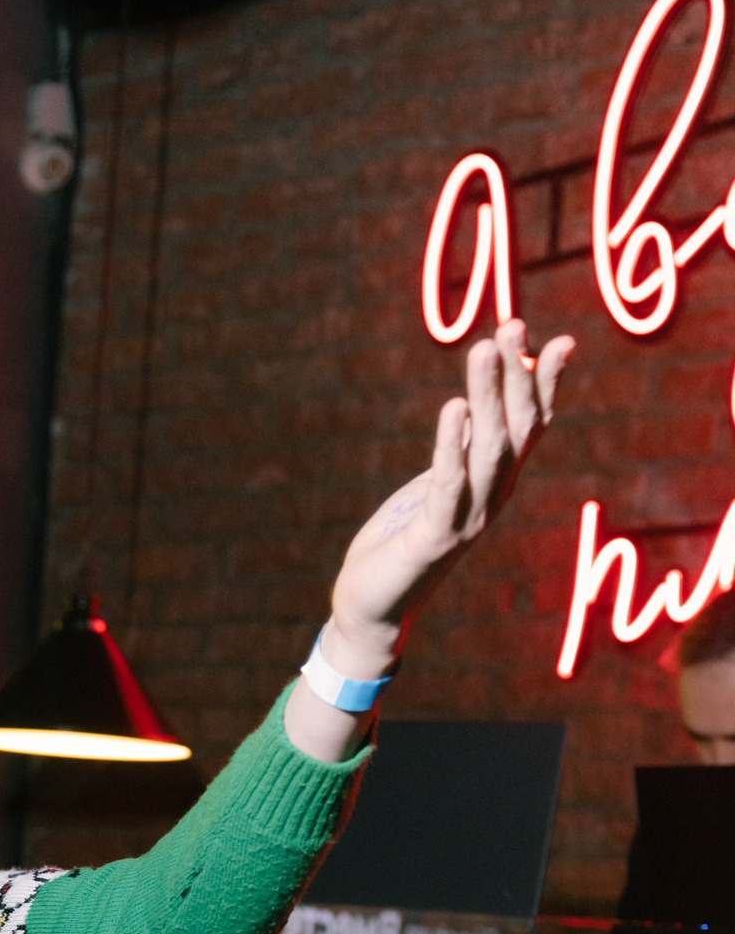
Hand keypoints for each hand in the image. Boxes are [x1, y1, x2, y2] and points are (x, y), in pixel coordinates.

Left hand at [324, 315, 575, 677]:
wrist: (373, 606)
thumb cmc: (403, 538)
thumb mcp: (437, 483)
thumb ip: (461, 448)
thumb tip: (474, 401)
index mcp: (496, 483)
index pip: (532, 427)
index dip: (547, 385)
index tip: (559, 340)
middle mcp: (492, 499)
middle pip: (516, 429)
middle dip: (517, 376)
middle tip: (511, 327)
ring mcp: (468, 520)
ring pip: (489, 449)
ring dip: (487, 397)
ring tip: (483, 350)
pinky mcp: (434, 537)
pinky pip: (448, 483)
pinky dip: (451, 444)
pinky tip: (452, 407)